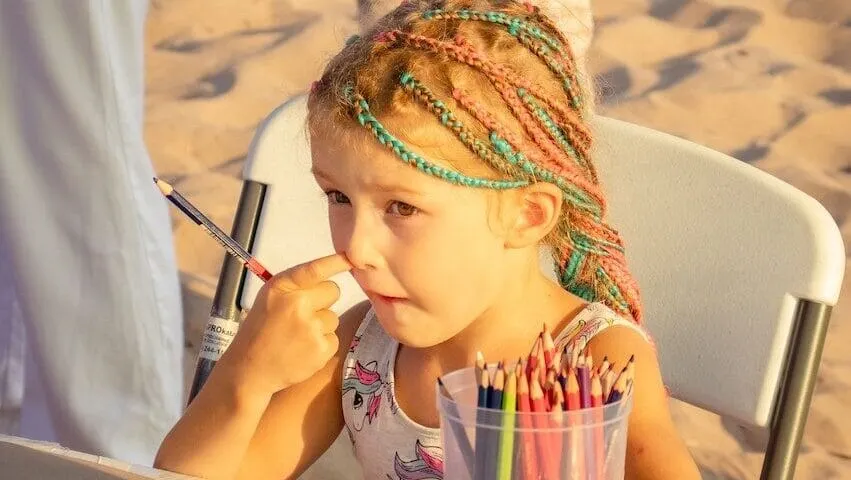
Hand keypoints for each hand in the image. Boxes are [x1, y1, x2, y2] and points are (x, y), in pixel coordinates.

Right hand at [220, 252, 351, 396]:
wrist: (250, 369)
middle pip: (333, 291)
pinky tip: (303, 350)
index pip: (315, 269)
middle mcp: (297, 304)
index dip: (336, 262)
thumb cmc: (260, 330)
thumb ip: (296, 287)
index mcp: (282, 287)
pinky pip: (333, 337)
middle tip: (303, 315)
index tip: (351, 258)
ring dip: (321, 325)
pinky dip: (322, 344)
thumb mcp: (270, 299)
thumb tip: (328, 279)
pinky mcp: (321, 348)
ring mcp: (311, 327)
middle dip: (323, 300)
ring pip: (333, 316)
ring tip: (297, 336)